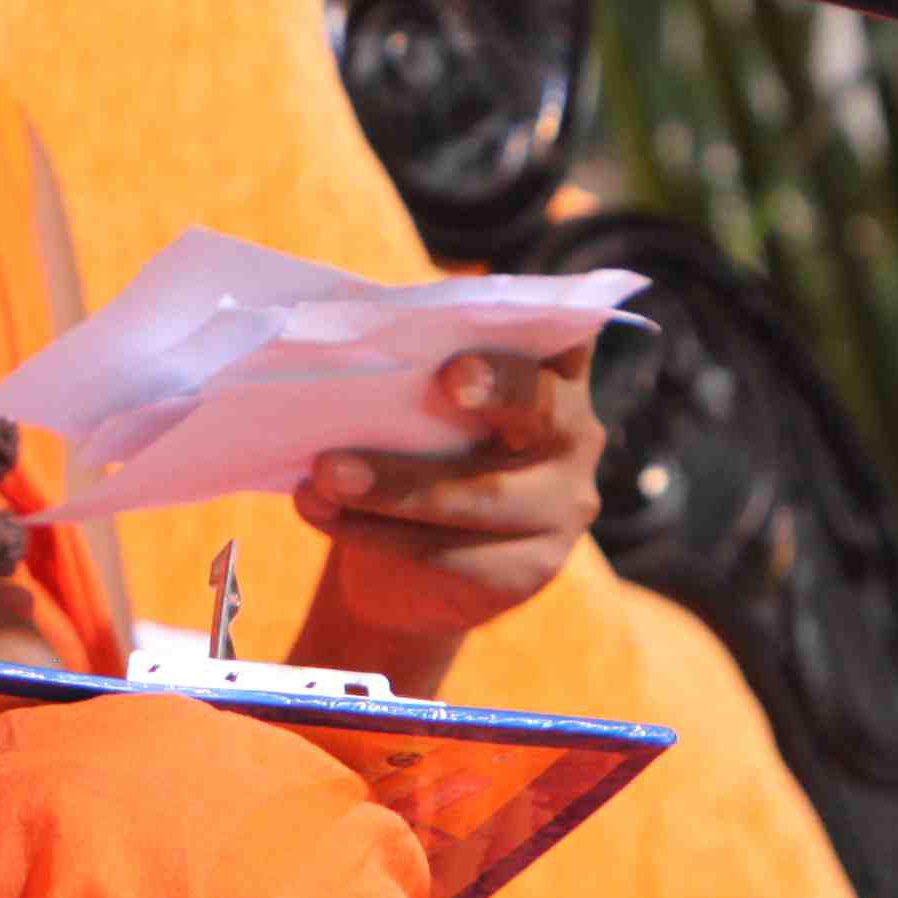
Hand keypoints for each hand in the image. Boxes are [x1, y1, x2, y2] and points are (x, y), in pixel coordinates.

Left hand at [293, 338, 604, 695]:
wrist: (410, 560)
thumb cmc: (412, 441)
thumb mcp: (418, 397)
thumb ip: (412, 362)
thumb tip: (351, 329)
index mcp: (554, 369)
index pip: (563, 334)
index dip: (526, 335)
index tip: (460, 362)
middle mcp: (574, 434)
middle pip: (540, 409)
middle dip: (493, 389)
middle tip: (428, 392)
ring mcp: (562, 506)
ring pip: (485, 495)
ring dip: (397, 486)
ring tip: (323, 474)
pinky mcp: (530, 568)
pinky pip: (454, 553)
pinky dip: (375, 532)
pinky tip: (322, 512)